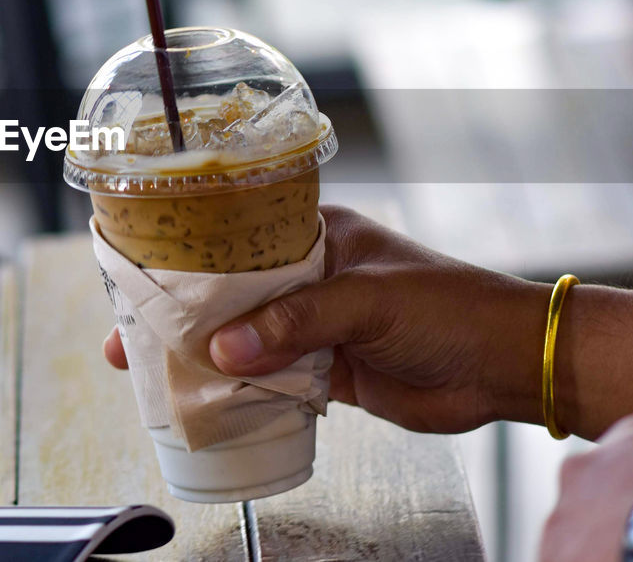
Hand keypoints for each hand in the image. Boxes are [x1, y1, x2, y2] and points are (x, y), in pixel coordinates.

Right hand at [103, 204, 549, 432]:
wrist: (504, 366)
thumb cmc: (449, 306)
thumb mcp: (367, 301)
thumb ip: (296, 322)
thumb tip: (225, 349)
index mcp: (316, 234)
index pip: (236, 237)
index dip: (186, 256)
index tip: (141, 274)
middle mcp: (310, 274)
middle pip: (229, 292)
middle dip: (182, 314)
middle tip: (129, 335)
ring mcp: (315, 323)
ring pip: (244, 337)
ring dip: (205, 354)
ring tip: (151, 370)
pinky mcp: (326, 367)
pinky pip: (269, 376)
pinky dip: (239, 388)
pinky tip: (205, 398)